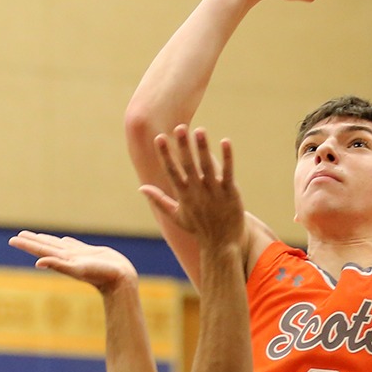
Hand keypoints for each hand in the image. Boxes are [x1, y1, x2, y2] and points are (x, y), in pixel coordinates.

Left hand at [7, 232, 136, 292]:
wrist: (121, 280)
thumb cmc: (101, 275)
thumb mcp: (77, 269)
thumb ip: (58, 264)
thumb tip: (37, 263)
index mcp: (62, 260)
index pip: (39, 250)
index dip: (26, 244)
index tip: (12, 239)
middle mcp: (68, 258)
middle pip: (45, 246)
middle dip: (32, 240)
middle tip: (18, 236)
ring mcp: (78, 256)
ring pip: (58, 245)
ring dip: (47, 240)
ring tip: (37, 235)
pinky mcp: (90, 254)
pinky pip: (74, 245)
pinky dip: (67, 241)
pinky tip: (64, 239)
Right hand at [141, 126, 244, 248]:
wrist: (221, 244)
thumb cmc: (198, 229)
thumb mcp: (176, 215)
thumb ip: (159, 200)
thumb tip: (141, 188)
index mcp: (183, 195)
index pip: (172, 171)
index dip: (165, 154)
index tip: (159, 137)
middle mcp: (197, 192)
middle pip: (189, 165)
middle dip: (183, 146)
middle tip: (179, 127)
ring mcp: (214, 192)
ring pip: (207, 166)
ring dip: (203, 148)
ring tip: (199, 130)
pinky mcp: (230, 192)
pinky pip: (228, 172)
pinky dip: (227, 157)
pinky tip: (225, 141)